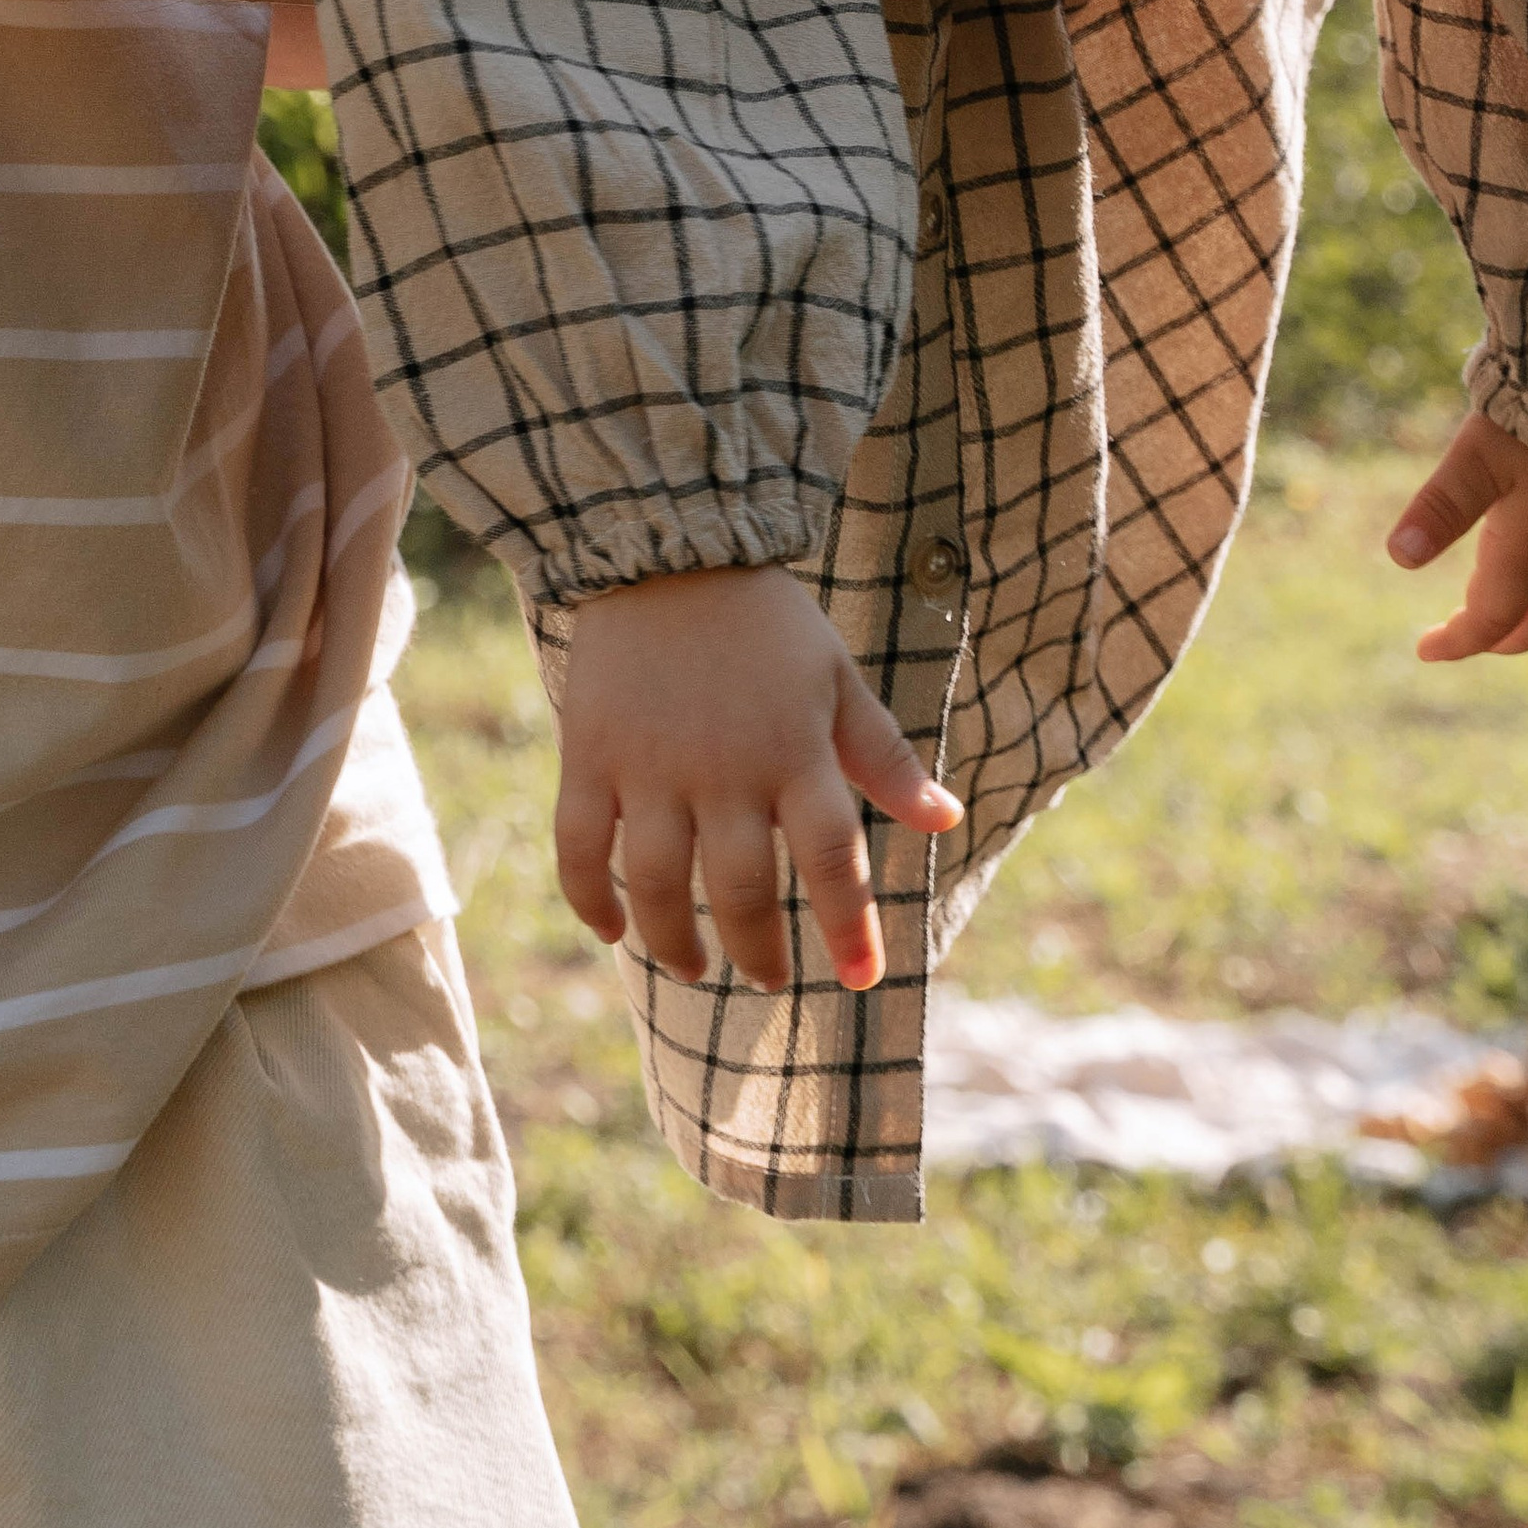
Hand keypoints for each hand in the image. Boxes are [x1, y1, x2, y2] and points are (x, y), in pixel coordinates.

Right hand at [552, 563, 962, 990]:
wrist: (670, 547)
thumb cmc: (768, 623)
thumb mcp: (839, 680)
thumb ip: (886, 758)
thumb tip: (946, 820)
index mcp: (795, 752)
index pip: (833, 862)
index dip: (850, 929)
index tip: (862, 980)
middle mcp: (725, 769)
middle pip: (742, 892)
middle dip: (759, 952)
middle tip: (770, 980)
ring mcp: (651, 766)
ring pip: (658, 885)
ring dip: (674, 944)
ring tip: (693, 968)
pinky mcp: (590, 754)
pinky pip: (580, 847)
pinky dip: (590, 899)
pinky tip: (610, 929)